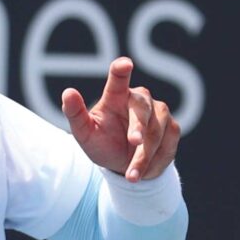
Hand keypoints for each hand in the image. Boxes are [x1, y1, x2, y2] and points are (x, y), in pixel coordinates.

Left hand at [62, 57, 179, 182]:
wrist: (123, 165)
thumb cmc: (102, 143)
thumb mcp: (84, 134)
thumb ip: (75, 114)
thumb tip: (68, 92)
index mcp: (116, 96)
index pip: (118, 79)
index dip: (121, 71)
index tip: (124, 64)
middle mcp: (140, 99)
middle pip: (142, 109)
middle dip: (139, 127)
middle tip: (134, 141)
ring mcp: (159, 112)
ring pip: (157, 131)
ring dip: (145, 156)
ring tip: (131, 175)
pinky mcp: (172, 128)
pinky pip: (168, 145)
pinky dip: (156, 163)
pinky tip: (143, 173)